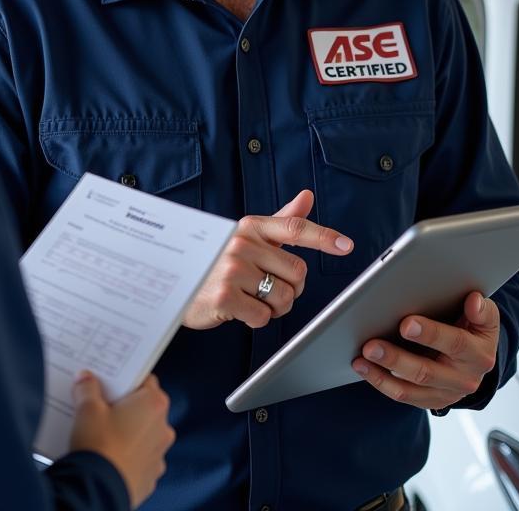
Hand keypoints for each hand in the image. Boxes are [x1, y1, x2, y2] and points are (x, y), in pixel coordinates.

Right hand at [69, 372, 174, 508]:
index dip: (125, 379)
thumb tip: (85, 380)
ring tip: (101, 434)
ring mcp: (159, 455)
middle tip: (101, 406)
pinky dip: (127, 456)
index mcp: (154, 404)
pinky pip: (139, 459)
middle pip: (145, 408)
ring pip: (143, 435)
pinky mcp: (150, 477)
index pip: (144, 379)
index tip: (110, 381)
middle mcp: (163, 428)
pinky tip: (107, 456)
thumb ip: (87, 388)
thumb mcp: (87, 408)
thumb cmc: (98, 446)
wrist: (97, 491)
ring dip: (127, 433)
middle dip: (125, 406)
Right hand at [181, 189, 353, 330]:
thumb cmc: (216, 260)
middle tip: (267, 289)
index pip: (294, 228)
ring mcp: (231, 269)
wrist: (172, 281)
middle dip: (290, 289)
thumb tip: (307, 197)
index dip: (323, 237)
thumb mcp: (246, 235)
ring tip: (251, 299)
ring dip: (274, 307)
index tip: (346, 246)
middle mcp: (241, 243)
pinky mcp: (223, 296)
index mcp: (250, 226)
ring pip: (283, 298)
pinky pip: (262, 317)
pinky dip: (255, 320)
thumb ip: (281, 220)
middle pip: (297, 273)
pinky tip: (237, 310)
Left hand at [352, 291, 499, 410]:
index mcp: (478, 354)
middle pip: (426, 371)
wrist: (477, 359)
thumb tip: (474, 300)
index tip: (406, 323)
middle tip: (371, 345)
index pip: (455, 344)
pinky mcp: (429, 400)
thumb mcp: (485, 318)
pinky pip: (402, 395)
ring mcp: (445, 393)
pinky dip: (380, 381)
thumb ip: (481, 309)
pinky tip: (363, 368)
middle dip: (396, 358)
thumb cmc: (474, 329)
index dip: (430, 334)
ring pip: (410, 388)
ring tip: (361, 357)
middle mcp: (464, 379)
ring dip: (382, 373)